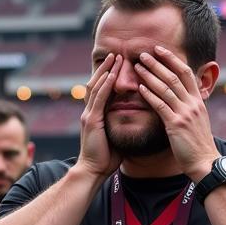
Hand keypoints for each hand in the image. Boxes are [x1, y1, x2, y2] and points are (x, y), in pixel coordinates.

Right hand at [76, 53, 122, 178]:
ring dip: (106, 71)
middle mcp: (90, 111)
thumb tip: (136, 119)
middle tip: (117, 53)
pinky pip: (99, 99)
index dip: (110, 76)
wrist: (94, 171)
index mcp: (96, 115)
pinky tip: (112, 74)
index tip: (120, 64)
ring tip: (115, 57)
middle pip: (97, 83)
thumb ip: (122, 125)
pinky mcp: (91, 120)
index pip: (102, 90)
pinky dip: (105, 85)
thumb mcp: (116, 136)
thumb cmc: (107, 158)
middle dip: (107, 68)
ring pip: (96, 86)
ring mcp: (89, 115)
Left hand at [133, 45, 218, 178]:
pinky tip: (140, 88)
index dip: (172, 59)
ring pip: (166, 88)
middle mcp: (193, 104)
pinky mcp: (176, 125)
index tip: (160, 50)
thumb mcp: (198, 120)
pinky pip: (161, 106)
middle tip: (144, 54)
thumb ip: (189, 107)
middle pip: (174, 76)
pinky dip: (150, 95)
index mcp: (198, 100)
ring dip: (150, 75)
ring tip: (138, 66)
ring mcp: (185, 113)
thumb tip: (180, 97)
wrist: (205, 162)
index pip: (186, 72)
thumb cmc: (198, 144)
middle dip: (158, 63)